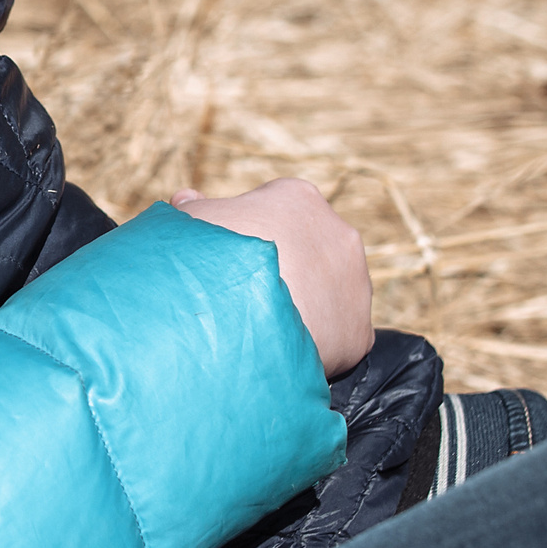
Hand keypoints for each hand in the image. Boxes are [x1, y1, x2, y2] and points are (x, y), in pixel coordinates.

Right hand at [171, 178, 372, 377]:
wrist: (238, 315)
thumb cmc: (208, 257)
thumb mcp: (186, 221)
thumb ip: (193, 209)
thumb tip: (187, 199)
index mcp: (298, 198)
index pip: (274, 209)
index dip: (246, 232)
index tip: (226, 256)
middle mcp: (338, 233)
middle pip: (307, 249)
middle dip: (283, 268)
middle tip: (242, 292)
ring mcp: (355, 283)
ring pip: (327, 292)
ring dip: (303, 304)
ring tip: (262, 324)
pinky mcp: (359, 330)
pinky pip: (337, 334)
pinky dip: (316, 343)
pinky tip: (284, 349)